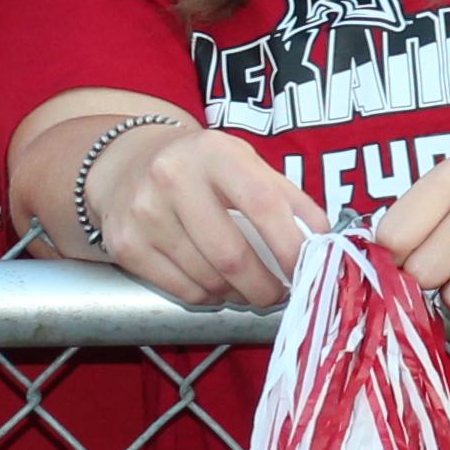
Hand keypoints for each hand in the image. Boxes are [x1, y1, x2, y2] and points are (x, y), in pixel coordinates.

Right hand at [78, 123, 313, 311]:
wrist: (126, 164)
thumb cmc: (201, 168)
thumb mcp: (243, 163)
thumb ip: (287, 197)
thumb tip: (324, 240)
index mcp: (215, 152)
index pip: (263, 205)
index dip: (291, 246)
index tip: (307, 271)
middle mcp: (173, 178)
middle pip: (231, 256)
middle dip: (264, 287)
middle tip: (278, 293)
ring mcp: (144, 213)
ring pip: (208, 280)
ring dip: (237, 293)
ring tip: (245, 285)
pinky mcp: (125, 245)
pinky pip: (182, 291)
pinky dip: (208, 297)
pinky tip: (213, 283)